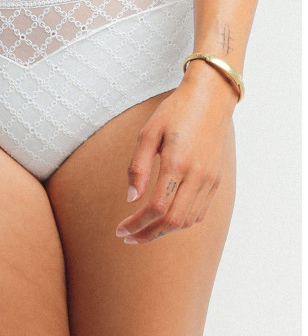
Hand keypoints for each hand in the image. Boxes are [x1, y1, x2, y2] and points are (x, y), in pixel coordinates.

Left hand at [116, 68, 235, 243]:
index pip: (156, 208)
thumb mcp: (148, 132)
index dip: (136, 224)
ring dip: (164, 232)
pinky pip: (200, 212)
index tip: (120, 229)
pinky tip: (165, 219)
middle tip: (128, 237)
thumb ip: (138, 167)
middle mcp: (197, 175)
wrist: (210, 98)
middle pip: (172, 221)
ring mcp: (210, 179)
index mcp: (177, 162)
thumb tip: (131, 198)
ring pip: (188, 221)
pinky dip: (181, 222)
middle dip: (148, 234)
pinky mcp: (216, 180)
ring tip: (143, 231)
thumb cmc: (174, 112)